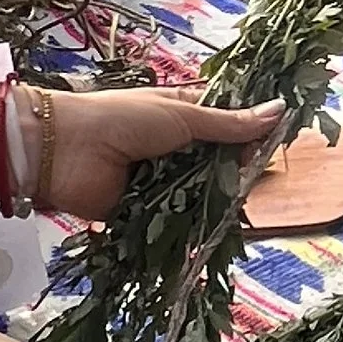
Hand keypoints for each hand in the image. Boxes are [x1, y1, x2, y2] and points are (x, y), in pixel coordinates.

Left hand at [36, 91, 283, 218]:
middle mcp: (175, 148)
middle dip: (236, 173)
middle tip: (251, 180)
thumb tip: (280, 112)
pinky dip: (191, 224)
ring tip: (231, 206)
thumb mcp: (181, 115)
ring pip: (202, 194)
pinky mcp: (146, 212)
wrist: (61, 151)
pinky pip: (177, 220)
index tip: (270, 148)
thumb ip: (229, 124)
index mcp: (183, 115)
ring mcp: (161, 181)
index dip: (251, 138)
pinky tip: (212, 230)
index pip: (229, 127)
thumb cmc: (120, 119)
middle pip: (220, 164)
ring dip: (215, 200)